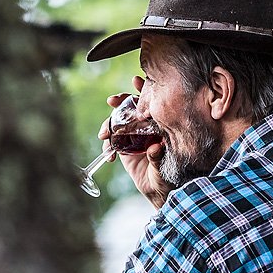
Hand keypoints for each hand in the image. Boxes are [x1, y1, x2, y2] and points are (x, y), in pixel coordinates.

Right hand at [97, 87, 173, 208]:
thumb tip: (155, 147)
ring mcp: (133, 137)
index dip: (144, 90)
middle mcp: (146, 128)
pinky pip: (112, 142)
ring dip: (109, 123)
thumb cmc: (169, 177)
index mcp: (160, 125)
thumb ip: (159, 157)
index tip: (136, 80)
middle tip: (112, 100)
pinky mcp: (123, 148)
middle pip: (132, 108)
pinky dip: (107, 147)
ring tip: (104, 133)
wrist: (158, 191)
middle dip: (121, 101)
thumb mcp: (166, 168)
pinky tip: (108, 156)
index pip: (152, 103)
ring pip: (119, 122)